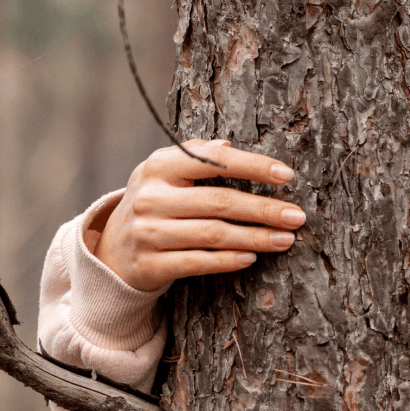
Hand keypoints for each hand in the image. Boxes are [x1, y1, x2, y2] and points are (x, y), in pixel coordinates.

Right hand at [94, 139, 305, 291]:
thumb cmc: (154, 204)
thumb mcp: (164, 173)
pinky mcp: (150, 265)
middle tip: (297, 217)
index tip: (287, 175)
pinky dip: (229, 260)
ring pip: (213, 235)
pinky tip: (252, 257)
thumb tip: (228, 146)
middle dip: (264, 209)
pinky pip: (198, 262)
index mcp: (158, 166)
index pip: (213, 162)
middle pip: (220, 202)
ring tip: (285, 240)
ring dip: (255, 238)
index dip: (253, 167)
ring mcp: (148, 233)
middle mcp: (151, 197)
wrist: (112, 250)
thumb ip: (195, 157)